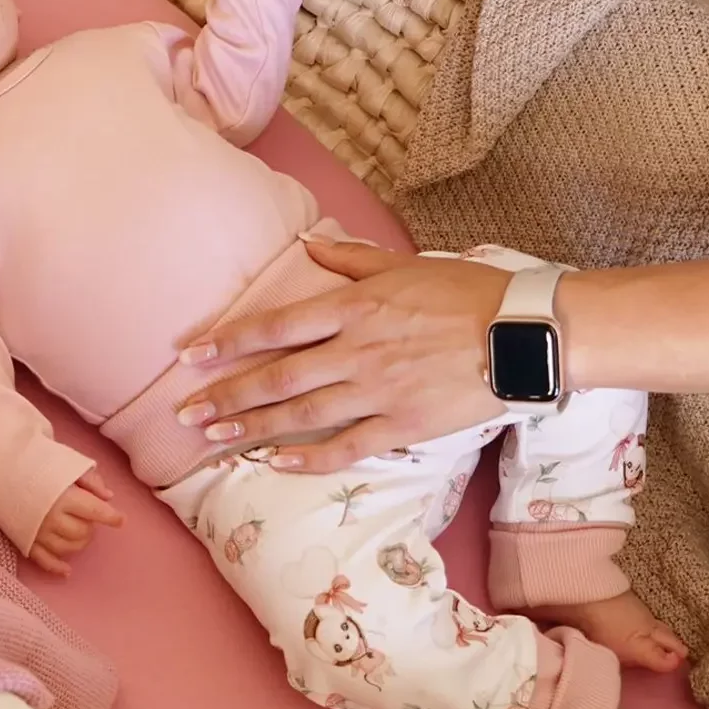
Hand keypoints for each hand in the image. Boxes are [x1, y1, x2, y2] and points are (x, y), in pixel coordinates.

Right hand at [31, 468, 123, 575]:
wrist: (1, 468)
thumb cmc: (38, 463)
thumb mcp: (68, 463)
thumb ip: (90, 479)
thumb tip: (109, 496)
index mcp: (65, 497)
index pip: (95, 512)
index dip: (111, 517)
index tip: (120, 520)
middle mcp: (52, 517)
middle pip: (82, 533)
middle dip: (90, 527)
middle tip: (87, 517)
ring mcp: (38, 532)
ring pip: (67, 548)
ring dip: (78, 543)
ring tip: (77, 530)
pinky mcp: (25, 540)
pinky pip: (43, 560)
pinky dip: (57, 567)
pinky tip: (67, 571)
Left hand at [176, 240, 508, 470]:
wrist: (523, 333)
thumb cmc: (468, 291)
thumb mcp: (404, 263)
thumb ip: (350, 259)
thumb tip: (307, 244)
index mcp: (353, 307)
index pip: (275, 326)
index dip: (229, 341)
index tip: (190, 355)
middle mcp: (355, 350)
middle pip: (276, 376)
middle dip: (225, 395)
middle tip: (185, 412)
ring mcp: (376, 391)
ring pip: (300, 413)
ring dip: (252, 427)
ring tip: (214, 439)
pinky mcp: (402, 425)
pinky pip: (346, 447)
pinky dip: (309, 457)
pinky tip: (277, 463)